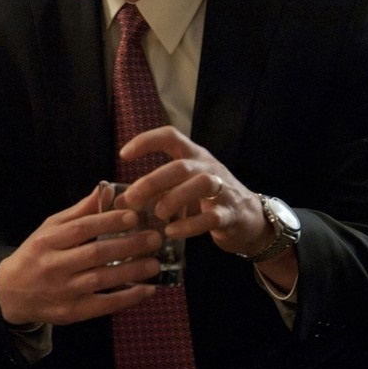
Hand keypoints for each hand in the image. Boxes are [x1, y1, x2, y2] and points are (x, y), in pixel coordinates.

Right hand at [0, 188, 163, 325]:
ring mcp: (63, 290)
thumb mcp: (49, 228)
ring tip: (155, 263)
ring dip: (131, 271)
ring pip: (102, 280)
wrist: (12, 292)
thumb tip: (105, 190)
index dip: (107, 222)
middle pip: (95, 254)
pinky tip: (147, 289)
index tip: (133, 216)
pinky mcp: (72, 312)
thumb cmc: (36, 254)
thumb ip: (78, 212)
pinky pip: (104, 305)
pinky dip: (127, 298)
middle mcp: (54, 265)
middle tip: (154, 238)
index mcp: (48, 241)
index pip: (80, 229)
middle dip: (128, 245)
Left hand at [118, 126, 297, 289]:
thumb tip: (118, 201)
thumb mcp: (179, 191)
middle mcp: (209, 168)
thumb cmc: (207, 201)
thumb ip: (152, 193)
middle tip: (132, 199)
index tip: (123, 155)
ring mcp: (223, 190)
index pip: (170, 136)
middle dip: (153, 181)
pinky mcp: (231, 214)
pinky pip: (211, 216)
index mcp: (194, 156)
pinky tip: (172, 231)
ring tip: (157, 214)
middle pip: (181, 166)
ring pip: (200, 184)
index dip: (146, 141)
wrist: (250, 221)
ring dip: (174, 198)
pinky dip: (190, 224)